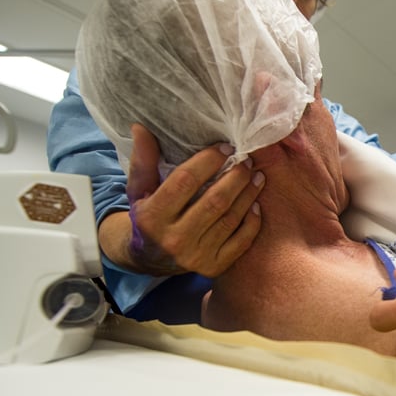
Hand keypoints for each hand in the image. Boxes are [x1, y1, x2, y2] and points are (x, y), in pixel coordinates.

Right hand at [123, 124, 264, 276]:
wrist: (148, 260)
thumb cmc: (146, 216)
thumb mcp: (138, 190)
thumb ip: (143, 160)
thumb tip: (141, 127)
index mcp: (153, 217)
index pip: (186, 181)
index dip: (208, 161)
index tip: (225, 148)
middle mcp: (174, 239)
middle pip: (214, 201)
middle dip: (236, 177)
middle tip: (247, 161)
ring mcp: (195, 256)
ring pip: (230, 220)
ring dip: (248, 195)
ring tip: (257, 177)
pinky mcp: (212, 267)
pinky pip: (240, 242)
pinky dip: (251, 222)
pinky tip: (256, 204)